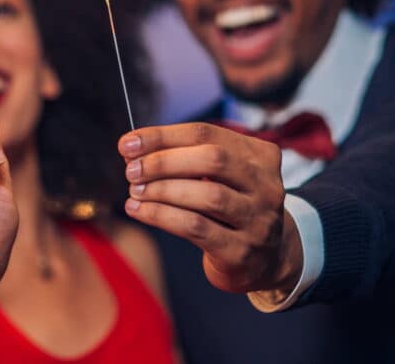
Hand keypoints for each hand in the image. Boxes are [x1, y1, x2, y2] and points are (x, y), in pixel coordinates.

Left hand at [118, 122, 301, 293]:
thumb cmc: (228, 209)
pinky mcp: (242, 251)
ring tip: (134, 191)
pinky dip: (161, 215)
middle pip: (212, 159)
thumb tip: (133, 148)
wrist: (265, 260)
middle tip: (131, 170)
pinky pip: (196, 227)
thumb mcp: (218, 177)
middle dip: (163, 162)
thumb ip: (184, 158)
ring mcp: (259, 220)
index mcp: (260, 156)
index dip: (162, 136)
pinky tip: (138, 210)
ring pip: (207, 195)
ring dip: (161, 190)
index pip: (205, 133)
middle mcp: (267, 185)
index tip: (127, 144)